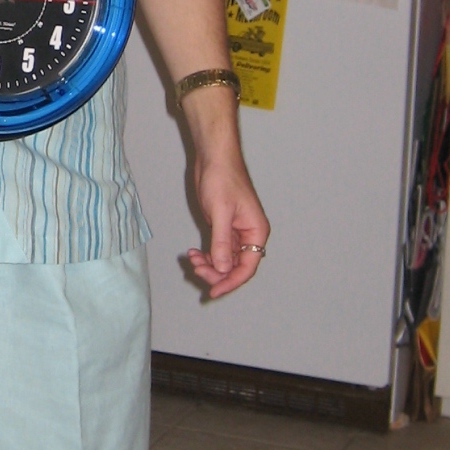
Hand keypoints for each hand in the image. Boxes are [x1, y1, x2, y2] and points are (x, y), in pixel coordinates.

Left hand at [183, 118, 269, 299]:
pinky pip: (217, 249)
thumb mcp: (220, 212)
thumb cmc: (223, 178)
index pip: (247, 267)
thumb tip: (221, 268)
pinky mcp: (223, 227)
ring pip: (224, 260)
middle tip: (196, 269)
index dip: (230, 282)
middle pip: (235, 267)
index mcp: (257, 231)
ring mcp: (236, 232)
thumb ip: (221, 242)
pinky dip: (206, 255)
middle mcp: (249, 234)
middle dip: (216, 272)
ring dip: (209, 264)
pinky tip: (193, 252)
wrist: (214, 157)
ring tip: (192, 259)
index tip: (213, 291)